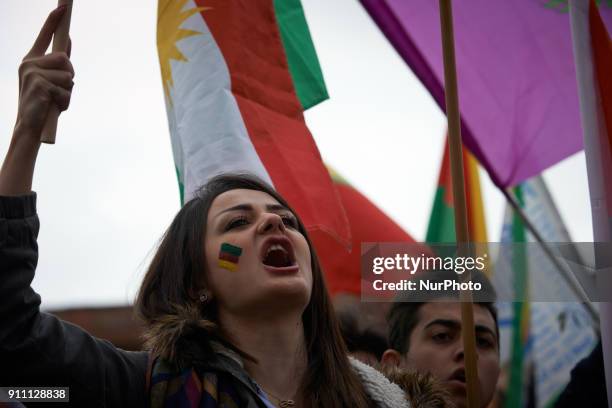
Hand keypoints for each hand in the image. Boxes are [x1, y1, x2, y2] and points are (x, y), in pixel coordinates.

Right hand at [0, 6, 73, 195]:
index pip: (45, 35)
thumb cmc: (44, 104)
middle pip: (66, 59)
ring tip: (54, 101)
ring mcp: (32, 73)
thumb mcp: (52, 81)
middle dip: (69, 76)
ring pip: (69, 76)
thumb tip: (67, 40)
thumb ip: (58, 63)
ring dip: (68, 92)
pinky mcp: (39, 85)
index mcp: (32, 60)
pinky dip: (65, 102)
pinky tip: (52, 107)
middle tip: (58, 91)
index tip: (64, 6)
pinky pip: (66, 90)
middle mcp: (29, 63)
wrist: (30, 127)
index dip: (54, 19)